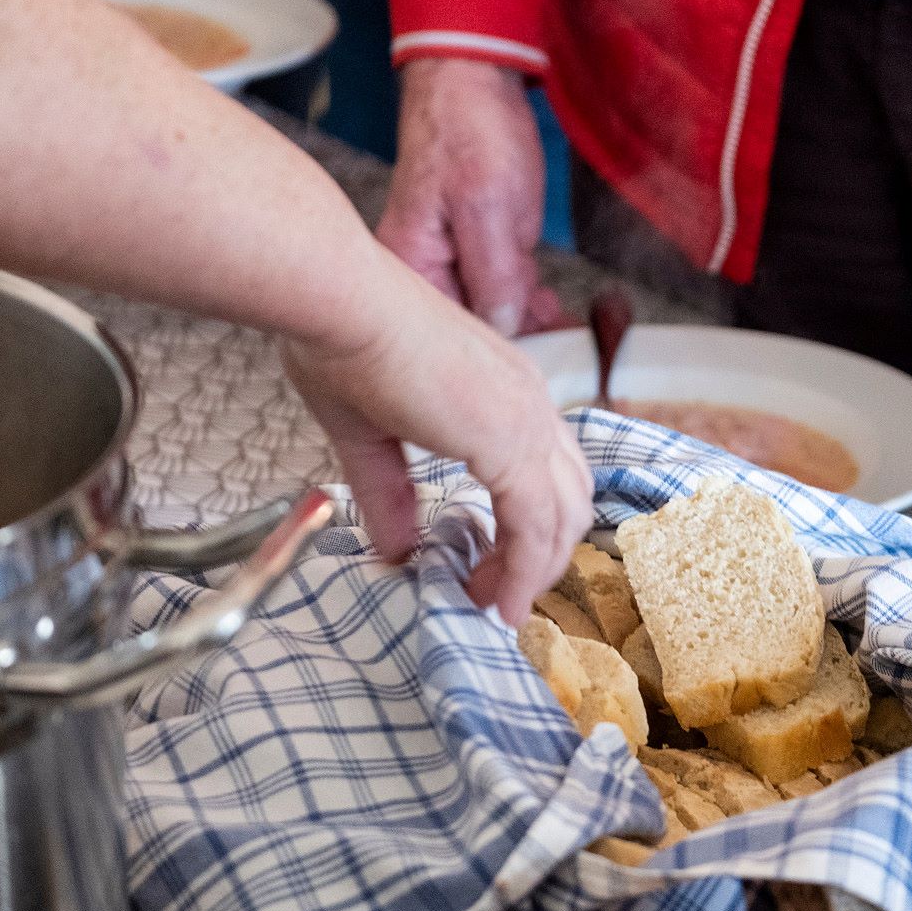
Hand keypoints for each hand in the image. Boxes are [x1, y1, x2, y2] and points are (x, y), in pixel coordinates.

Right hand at [283, 246, 590, 624]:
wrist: (341, 304)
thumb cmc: (342, 343)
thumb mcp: (370, 433)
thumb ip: (392, 495)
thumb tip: (396, 550)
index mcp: (505, 390)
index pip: (545, 469)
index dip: (528, 526)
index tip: (491, 568)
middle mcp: (530, 402)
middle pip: (570, 497)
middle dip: (541, 554)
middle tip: (498, 592)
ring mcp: (528, 420)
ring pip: (563, 518)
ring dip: (535, 571)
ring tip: (495, 606)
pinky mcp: (513, 444)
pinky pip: (536, 527)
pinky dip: (524, 573)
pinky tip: (498, 603)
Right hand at [378, 58, 561, 338]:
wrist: (474, 79)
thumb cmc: (467, 129)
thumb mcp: (488, 207)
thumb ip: (494, 276)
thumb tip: (504, 332)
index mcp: (411, 267)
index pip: (449, 337)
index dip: (495, 358)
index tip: (542, 374)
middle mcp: (425, 274)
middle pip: (471, 334)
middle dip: (520, 348)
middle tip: (569, 358)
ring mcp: (454, 265)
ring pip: (495, 317)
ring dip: (533, 328)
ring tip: (574, 339)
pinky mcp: (481, 252)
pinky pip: (506, 294)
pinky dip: (532, 305)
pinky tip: (557, 313)